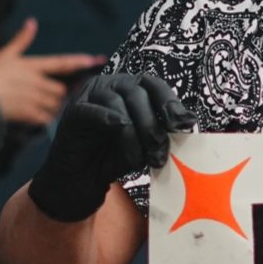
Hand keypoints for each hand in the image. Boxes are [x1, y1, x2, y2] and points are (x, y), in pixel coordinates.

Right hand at [0, 19, 103, 126]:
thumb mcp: (4, 54)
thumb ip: (21, 40)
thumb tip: (32, 22)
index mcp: (31, 66)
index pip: (61, 63)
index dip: (78, 61)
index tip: (95, 60)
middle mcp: (35, 82)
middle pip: (60, 89)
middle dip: (60, 93)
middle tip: (56, 95)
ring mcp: (33, 98)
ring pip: (55, 103)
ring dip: (55, 106)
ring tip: (46, 106)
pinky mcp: (27, 114)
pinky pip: (45, 117)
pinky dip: (46, 117)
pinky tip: (40, 117)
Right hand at [28, 72, 195, 221]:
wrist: (84, 178)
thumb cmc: (117, 156)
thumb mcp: (146, 142)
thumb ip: (162, 128)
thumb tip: (187, 121)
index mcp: (132, 88)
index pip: (155, 85)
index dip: (171, 102)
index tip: (185, 123)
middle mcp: (112, 85)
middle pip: (138, 93)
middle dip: (153, 125)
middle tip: (159, 153)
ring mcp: (91, 95)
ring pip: (119, 104)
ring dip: (134, 133)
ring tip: (141, 158)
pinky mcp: (75, 110)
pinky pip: (95, 111)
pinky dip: (109, 119)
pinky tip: (120, 129)